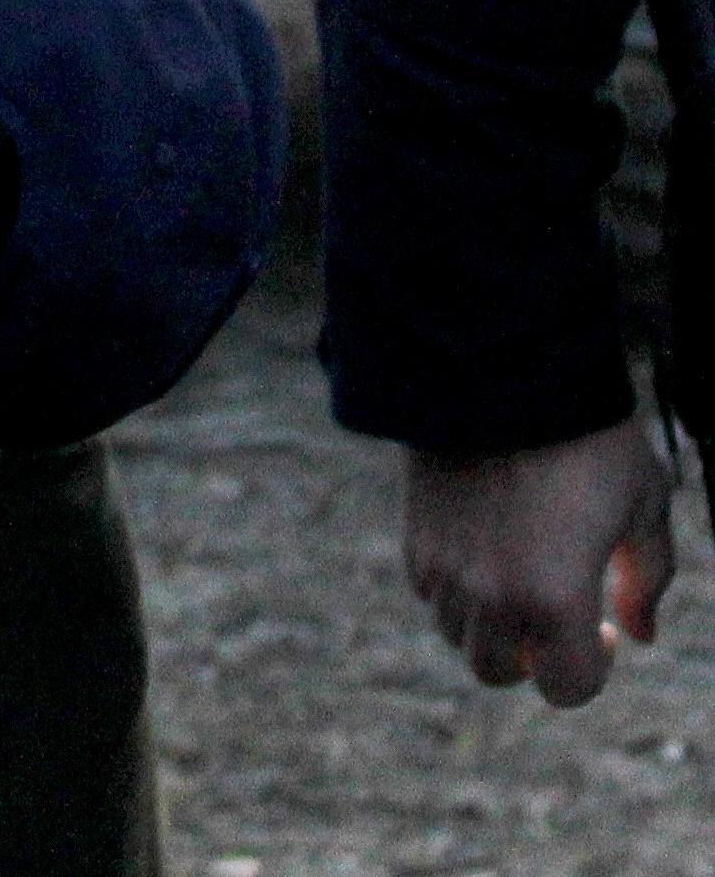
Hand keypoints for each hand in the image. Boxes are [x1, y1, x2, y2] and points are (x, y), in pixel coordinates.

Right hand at [405, 415, 675, 706]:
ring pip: (457, 634)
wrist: (497, 372)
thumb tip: (639, 633)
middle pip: (499, 671)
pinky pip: (428, 589)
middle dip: (532, 656)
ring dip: (489, 623)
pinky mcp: (413, 534)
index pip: (568, 689)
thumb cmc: (586, 438)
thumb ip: (647, 580)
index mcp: (555, 601)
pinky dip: (454, 587)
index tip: (607, 628)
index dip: (595, 668)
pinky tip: (481, 548)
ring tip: (516, 578)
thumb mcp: (643, 505)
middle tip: (556, 613)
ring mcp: (444, 567)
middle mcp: (490, 596)